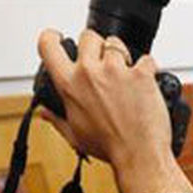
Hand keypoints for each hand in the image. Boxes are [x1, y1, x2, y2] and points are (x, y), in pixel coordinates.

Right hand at [36, 28, 170, 167]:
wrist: (138, 155)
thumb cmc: (109, 147)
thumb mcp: (75, 135)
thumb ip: (57, 119)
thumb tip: (44, 113)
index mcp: (69, 85)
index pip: (48, 45)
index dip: (51, 37)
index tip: (57, 37)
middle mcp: (90, 73)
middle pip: (88, 37)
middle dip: (96, 46)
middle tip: (103, 64)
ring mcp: (116, 70)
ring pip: (116, 44)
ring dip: (122, 56)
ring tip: (126, 76)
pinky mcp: (141, 73)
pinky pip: (146, 58)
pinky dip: (148, 67)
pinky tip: (146, 83)